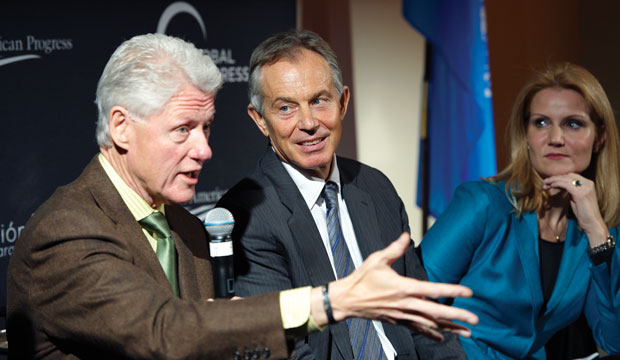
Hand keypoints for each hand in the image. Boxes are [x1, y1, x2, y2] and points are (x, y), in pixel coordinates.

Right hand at [311, 233, 477, 341]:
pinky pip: (418, 329)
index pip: (433, 289)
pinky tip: (443, 337)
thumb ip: (394, 248)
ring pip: (431, 323)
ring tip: (467, 331)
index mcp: (403, 287)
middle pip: (436, 311)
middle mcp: (406, 304)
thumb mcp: (377, 259)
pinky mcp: (398, 320)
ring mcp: (402, 314)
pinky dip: (431, 333)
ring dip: (450, 328)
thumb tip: (406, 236)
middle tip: (475, 319)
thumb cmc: (361, 279)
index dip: (452, 290)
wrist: (347, 300)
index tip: (468, 292)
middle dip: (457, 316)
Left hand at [543, 173, 607, 244]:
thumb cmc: (583, 212)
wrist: (592, 223)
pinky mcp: (580, 193)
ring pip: (566, 179)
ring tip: (545, 184)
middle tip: (545, 181)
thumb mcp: (577, 198)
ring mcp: (585, 188)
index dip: (560, 177)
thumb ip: (572, 190)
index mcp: (588, 183)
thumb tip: (561, 185)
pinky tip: (551, 186)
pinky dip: (557, 184)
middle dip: (555, 178)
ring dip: (554, 180)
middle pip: (568, 175)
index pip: (572, 176)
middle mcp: (588, 183)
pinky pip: (566, 185)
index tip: (550, 181)